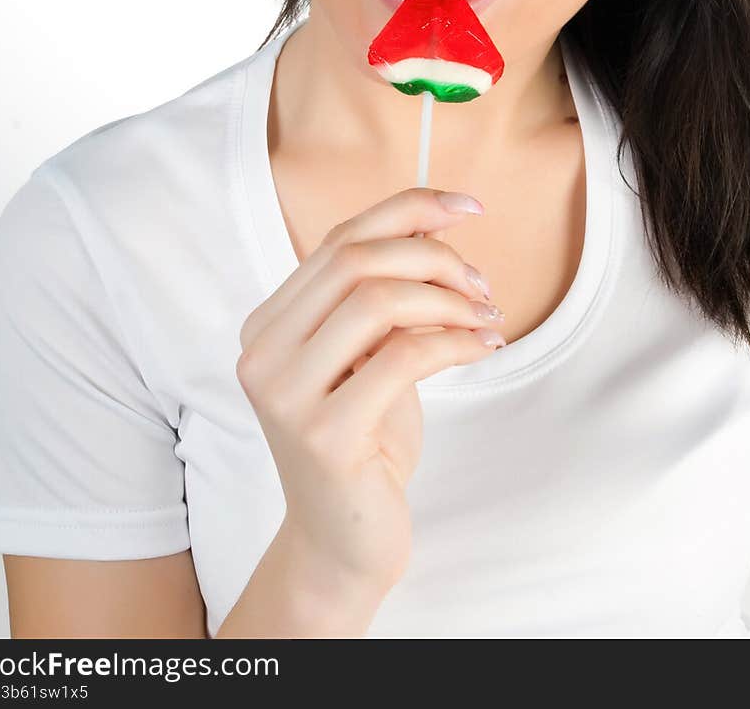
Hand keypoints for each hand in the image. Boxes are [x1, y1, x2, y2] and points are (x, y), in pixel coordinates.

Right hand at [235, 187, 501, 591]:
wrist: (344, 543)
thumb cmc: (365, 441)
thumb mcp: (369, 356)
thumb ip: (381, 296)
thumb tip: (433, 224)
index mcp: (267, 324)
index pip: (339, 240)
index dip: (408, 210)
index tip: (468, 207)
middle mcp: (262, 353)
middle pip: (356, 261)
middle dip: (434, 258)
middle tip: (483, 286)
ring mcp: (286, 395)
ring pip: (379, 301)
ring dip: (449, 300)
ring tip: (487, 319)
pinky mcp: (323, 435)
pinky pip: (405, 357)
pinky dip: (457, 342)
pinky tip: (484, 349)